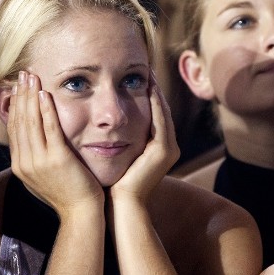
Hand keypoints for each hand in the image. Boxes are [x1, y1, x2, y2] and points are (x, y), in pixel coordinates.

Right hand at [8, 70, 104, 212]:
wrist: (81, 214)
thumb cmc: (68, 194)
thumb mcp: (43, 176)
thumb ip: (36, 158)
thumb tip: (32, 141)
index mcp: (19, 166)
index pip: (13, 129)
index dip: (15, 106)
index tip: (17, 88)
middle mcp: (24, 163)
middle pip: (19, 121)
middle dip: (20, 95)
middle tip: (22, 74)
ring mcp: (39, 161)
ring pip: (30, 122)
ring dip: (30, 96)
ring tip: (31, 77)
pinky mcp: (57, 159)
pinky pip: (50, 129)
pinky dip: (46, 111)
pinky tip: (45, 95)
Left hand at [109, 72, 178, 203]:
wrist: (121, 204)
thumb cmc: (115, 182)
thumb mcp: (120, 155)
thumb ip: (120, 139)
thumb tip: (104, 123)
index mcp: (160, 148)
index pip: (155, 115)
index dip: (149, 96)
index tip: (140, 78)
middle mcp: (169, 148)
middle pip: (162, 111)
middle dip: (155, 90)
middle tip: (147, 70)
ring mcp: (170, 149)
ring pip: (163, 113)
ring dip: (156, 93)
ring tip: (149, 74)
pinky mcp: (165, 151)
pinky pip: (160, 120)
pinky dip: (155, 104)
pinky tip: (148, 89)